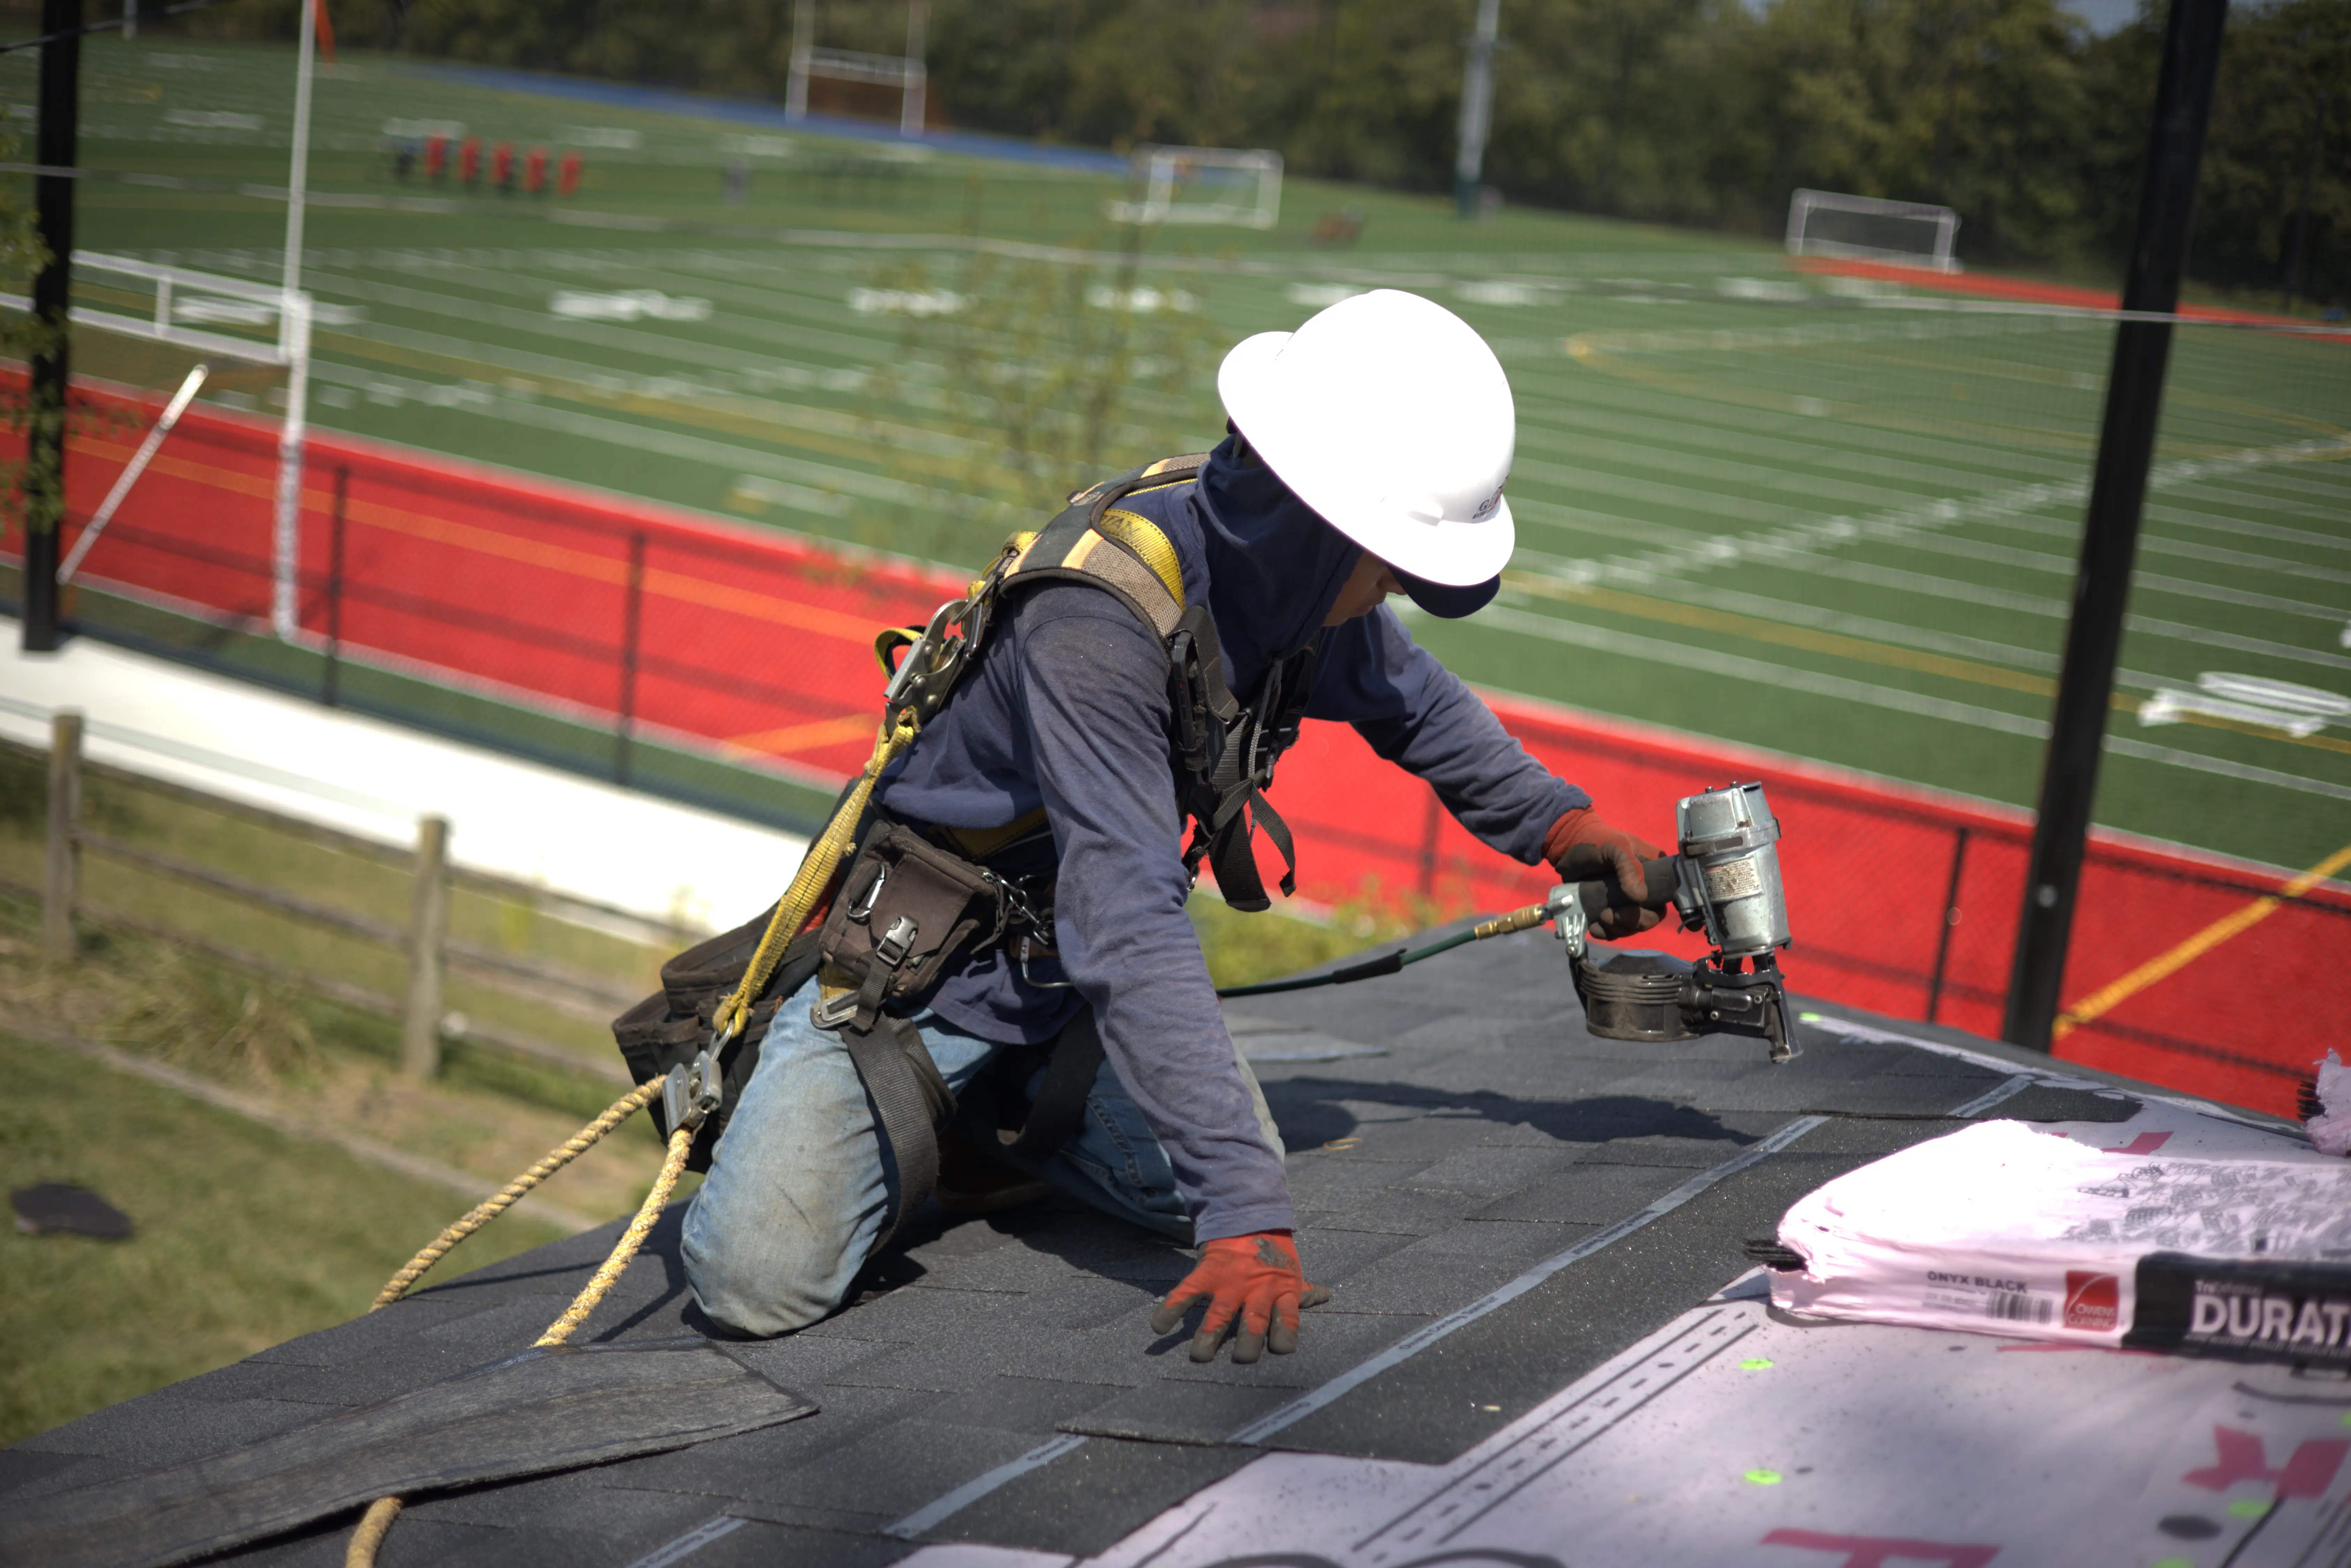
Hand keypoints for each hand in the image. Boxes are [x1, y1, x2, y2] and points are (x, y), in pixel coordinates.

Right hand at [1150, 1232, 1331, 1363]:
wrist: (1247, 1214)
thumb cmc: (1271, 1251)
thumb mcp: (1289, 1269)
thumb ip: (1302, 1289)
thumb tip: (1325, 1296)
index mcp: (1281, 1292)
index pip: (1288, 1321)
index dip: (1285, 1337)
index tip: (1280, 1351)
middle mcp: (1256, 1290)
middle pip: (1254, 1324)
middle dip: (1248, 1346)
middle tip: (1242, 1361)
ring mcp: (1229, 1282)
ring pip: (1219, 1315)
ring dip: (1208, 1337)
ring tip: (1200, 1356)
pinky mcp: (1206, 1273)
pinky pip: (1185, 1293)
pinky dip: (1170, 1309)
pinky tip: (1159, 1328)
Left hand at [1544, 808, 1665, 939]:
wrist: (1569, 846)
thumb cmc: (1597, 840)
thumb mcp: (1616, 848)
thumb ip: (1629, 867)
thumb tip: (1639, 897)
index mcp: (1654, 872)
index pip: (1665, 897)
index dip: (1656, 910)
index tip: (1642, 913)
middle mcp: (1644, 889)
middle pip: (1650, 917)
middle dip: (1633, 922)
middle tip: (1610, 915)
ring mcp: (1626, 902)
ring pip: (1632, 926)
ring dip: (1618, 929)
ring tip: (1600, 919)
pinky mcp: (1609, 909)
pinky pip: (1614, 929)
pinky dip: (1606, 933)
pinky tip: (1594, 928)